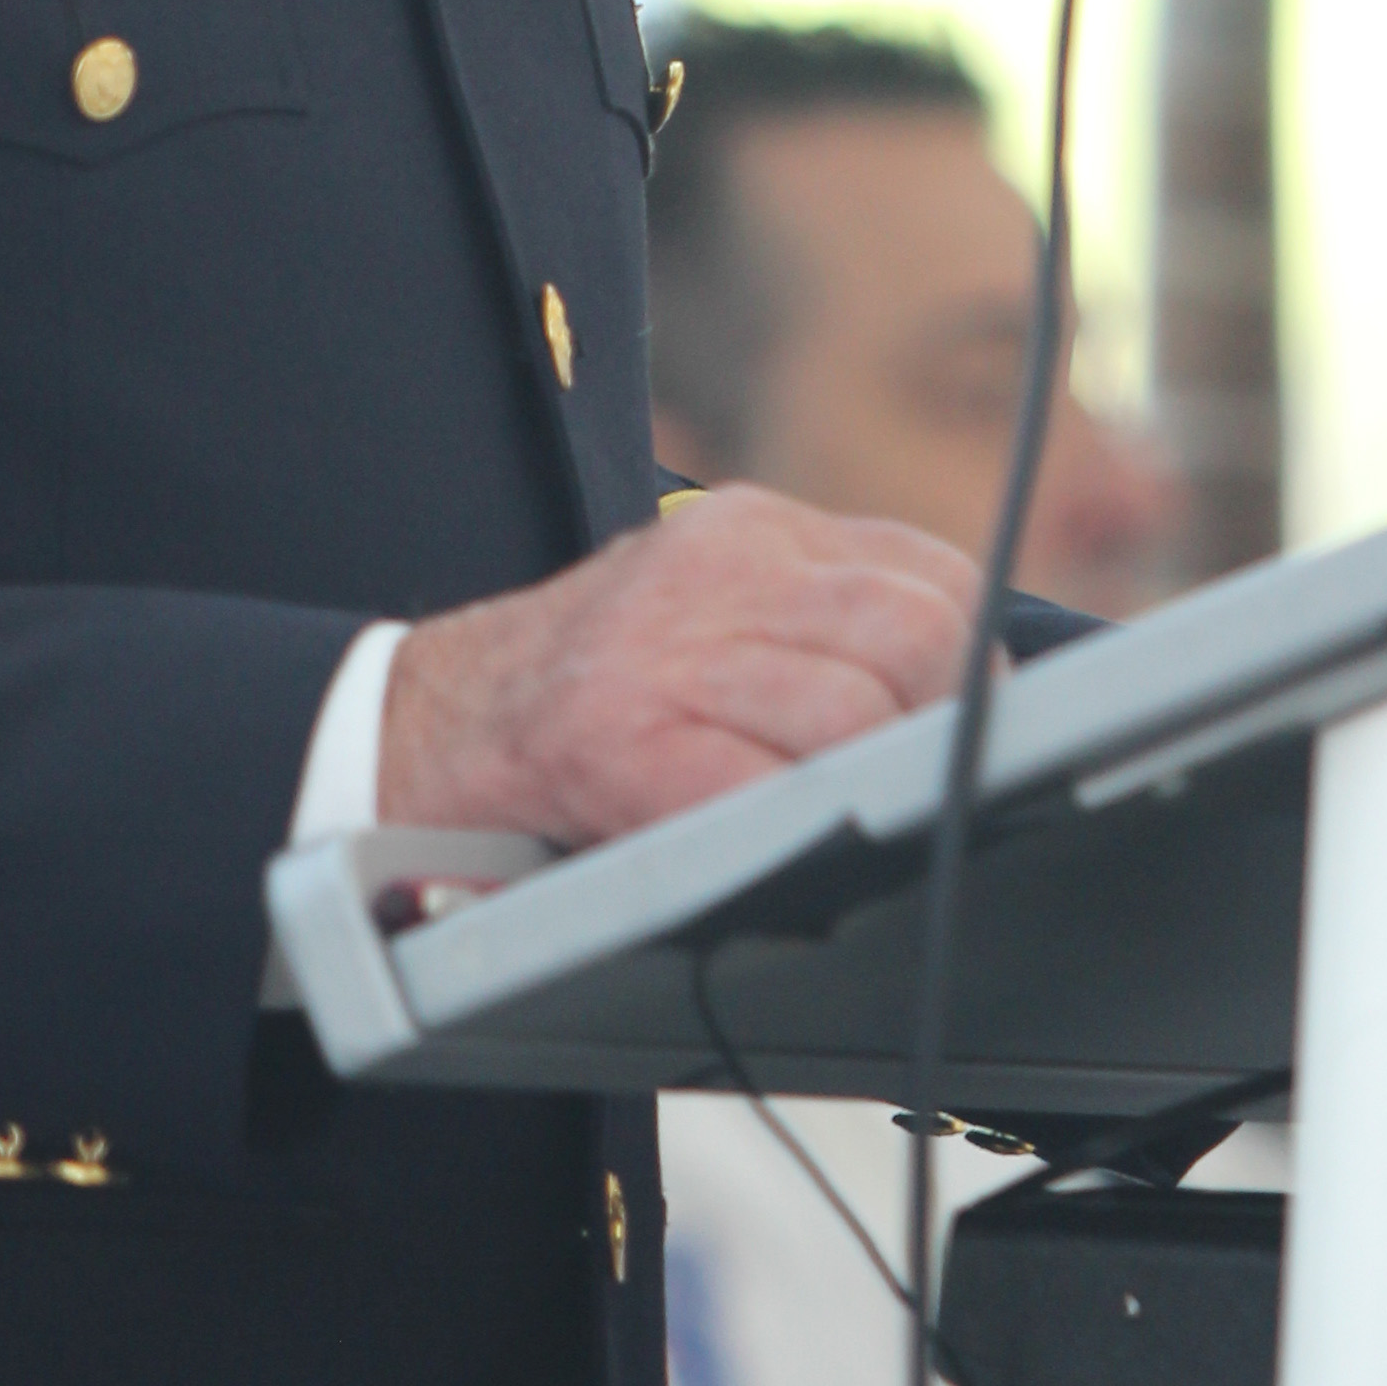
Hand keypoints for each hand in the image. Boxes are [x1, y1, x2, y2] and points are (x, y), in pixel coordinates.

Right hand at [380, 484, 980, 847]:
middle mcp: (710, 566)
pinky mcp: (613, 735)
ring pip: (856, 713)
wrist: (411, 731)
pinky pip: (763, 789)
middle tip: (922, 793)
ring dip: (873, 792)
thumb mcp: (703, 618)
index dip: (975, 670)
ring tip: (846, 827)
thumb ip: (815, 630)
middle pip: (920, 633)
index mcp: (746, 531)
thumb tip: (975, 697)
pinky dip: (794, 833)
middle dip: (946, 728)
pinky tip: (774, 854)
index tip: (970, 734)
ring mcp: (659, 647)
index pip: (932, 578)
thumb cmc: (584, 697)